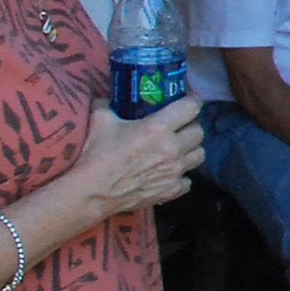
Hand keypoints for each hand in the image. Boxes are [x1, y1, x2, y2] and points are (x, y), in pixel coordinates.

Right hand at [74, 95, 204, 215]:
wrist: (91, 192)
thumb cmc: (95, 155)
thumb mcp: (101, 119)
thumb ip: (110, 104)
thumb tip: (112, 98)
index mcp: (158, 127)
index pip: (192, 106)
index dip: (192, 99)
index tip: (188, 98)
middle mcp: (173, 148)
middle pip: (199, 131)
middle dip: (191, 125)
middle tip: (179, 125)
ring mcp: (175, 172)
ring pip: (199, 155)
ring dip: (190, 149)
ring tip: (178, 148)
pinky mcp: (171, 191)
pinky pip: (188, 180)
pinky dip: (182, 175)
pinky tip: (169, 172)